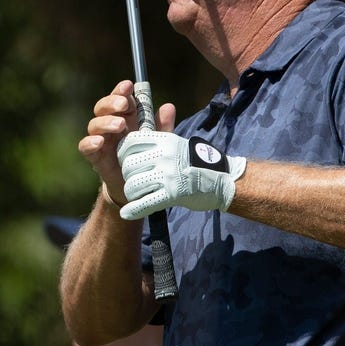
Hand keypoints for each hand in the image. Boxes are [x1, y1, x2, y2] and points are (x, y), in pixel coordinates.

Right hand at [79, 80, 176, 204]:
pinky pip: (85, 146)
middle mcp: (111, 125)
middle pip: (103, 107)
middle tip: (124, 104)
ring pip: (94, 124)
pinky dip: (90, 142)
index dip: (122, 90)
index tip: (129, 85)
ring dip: (106, 122)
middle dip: (112, 102)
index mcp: (127, 117)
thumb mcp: (159, 141)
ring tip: (119, 125)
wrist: (138, 186)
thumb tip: (169, 106)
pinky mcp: (95, 156)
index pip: (120, 98)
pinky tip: (99, 142)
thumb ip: (164, 126)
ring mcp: (101, 140)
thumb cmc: (148, 157)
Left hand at [117, 131, 246, 218]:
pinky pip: (144, 203)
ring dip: (132, 193)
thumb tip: (141, 132)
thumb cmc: (197, 163)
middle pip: (128, 166)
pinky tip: (127, 213)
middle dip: (128, 176)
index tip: (126, 161)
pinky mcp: (171, 194)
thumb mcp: (178, 144)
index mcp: (165, 141)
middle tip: (136, 181)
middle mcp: (164, 156)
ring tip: (138, 195)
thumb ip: (160, 138)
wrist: (222, 180)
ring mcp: (168, 175)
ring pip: (132, 185)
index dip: (123, 153)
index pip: (130, 142)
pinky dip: (133, 210)